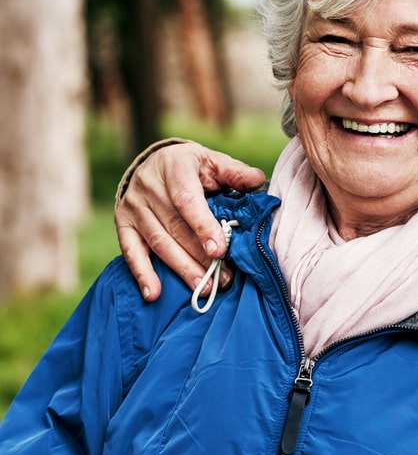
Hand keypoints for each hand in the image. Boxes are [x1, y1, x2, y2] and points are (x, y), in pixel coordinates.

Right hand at [115, 142, 266, 299]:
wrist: (154, 162)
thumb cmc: (192, 166)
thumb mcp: (213, 161)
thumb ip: (235, 172)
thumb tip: (257, 180)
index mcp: (175, 168)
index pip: (187, 201)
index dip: (203, 226)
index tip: (219, 250)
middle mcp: (149, 188)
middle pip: (175, 228)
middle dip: (201, 257)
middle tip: (223, 278)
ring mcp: (134, 207)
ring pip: (159, 243)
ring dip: (181, 269)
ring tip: (203, 288)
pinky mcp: (123, 223)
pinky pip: (131, 250)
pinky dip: (142, 273)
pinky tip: (153, 293)